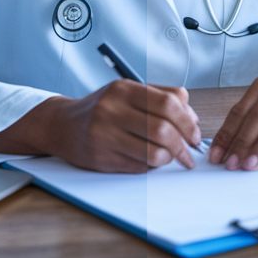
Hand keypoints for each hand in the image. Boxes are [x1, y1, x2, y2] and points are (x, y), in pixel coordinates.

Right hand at [0, 80, 201, 172]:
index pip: (168, 104)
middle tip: (189, 154)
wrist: (62, 125)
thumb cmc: (102, 108)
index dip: (188, 122)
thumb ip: (162, 96)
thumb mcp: (128, 92)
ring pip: (152, 153)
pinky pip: (138, 167)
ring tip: (170, 158)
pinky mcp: (100, 157)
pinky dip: (150, 166)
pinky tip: (149, 160)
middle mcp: (112, 110)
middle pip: (163, 130)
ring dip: (168, 159)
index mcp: (123, 90)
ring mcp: (104, 135)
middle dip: (183, 146)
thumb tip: (192, 115)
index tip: (195, 135)